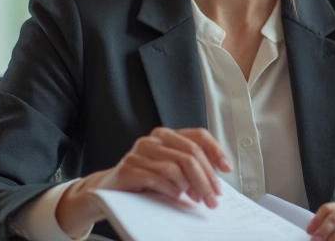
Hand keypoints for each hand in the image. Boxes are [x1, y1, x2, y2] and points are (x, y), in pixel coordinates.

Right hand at [55, 127, 231, 237]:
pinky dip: (171, 189)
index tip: (226, 169)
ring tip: (196, 200)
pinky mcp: (128, 167)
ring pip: (176, 166)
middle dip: (206, 178)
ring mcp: (139, 151)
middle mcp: (153, 139)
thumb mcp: (169, 171)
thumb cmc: (143, 182)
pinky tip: (177, 197)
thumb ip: (188, 169)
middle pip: (190, 154)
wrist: (107, 192)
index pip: (198, 136)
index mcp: (166, 135)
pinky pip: (158, 177)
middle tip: (214, 198)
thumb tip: (216, 182)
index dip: (216, 151)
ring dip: (191, 186)